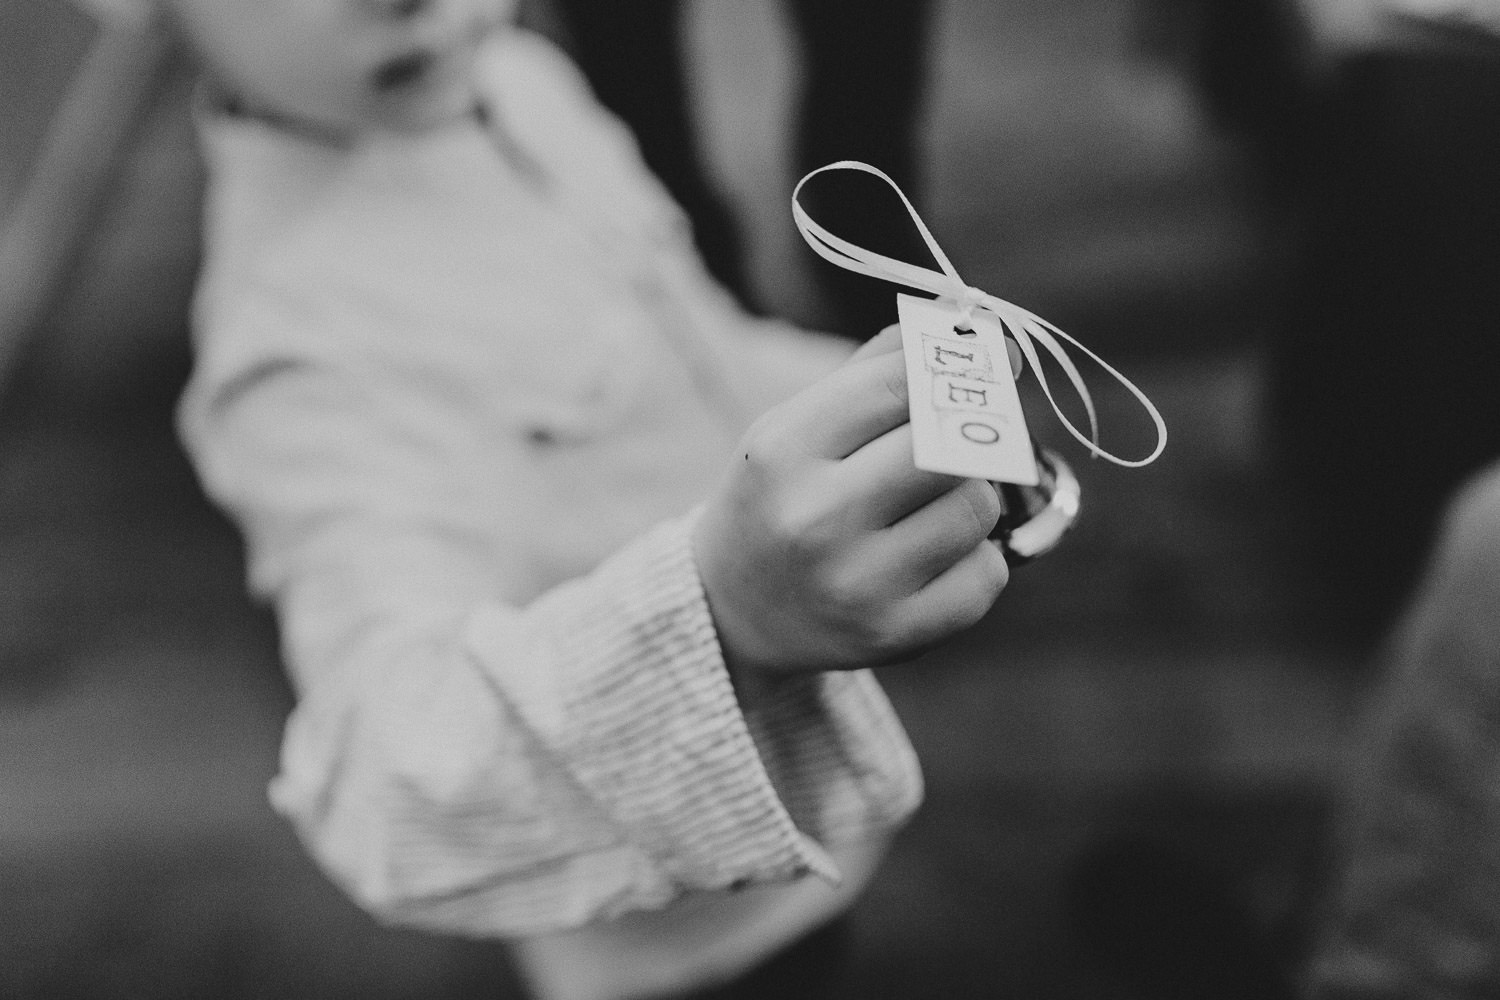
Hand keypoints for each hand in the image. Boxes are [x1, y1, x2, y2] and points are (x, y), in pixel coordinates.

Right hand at [693, 325, 1009, 675]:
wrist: (733, 611)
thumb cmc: (783, 496)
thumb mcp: (799, 424)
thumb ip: (878, 370)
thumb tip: (976, 324)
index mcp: (783, 451)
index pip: (897, 385)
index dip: (959, 362)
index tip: (994, 357)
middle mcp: (815, 519)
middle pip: (946, 447)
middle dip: (969, 434)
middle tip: (967, 433)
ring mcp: (856, 584)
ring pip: (976, 508)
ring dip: (972, 497)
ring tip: (933, 505)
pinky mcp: (893, 636)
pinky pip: (986, 575)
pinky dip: (977, 559)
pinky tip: (935, 558)